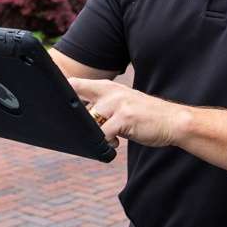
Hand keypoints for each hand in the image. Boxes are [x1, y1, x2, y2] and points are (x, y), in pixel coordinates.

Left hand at [68, 78, 188, 149]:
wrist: (172, 120)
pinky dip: (106, 142)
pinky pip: (103, 134)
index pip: (74, 84)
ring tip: (110, 137)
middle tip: (81, 130)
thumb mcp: (121, 104)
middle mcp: (110, 92)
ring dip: (94, 134)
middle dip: (76, 121)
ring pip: (89, 121)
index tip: (54, 106)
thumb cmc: (143, 115)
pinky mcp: (124, 118)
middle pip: (77, 104)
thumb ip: (101, 106)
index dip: (60, 93)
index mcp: (106, 87)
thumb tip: (77, 119)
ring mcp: (117, 104)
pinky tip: (115, 143)